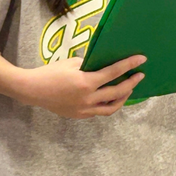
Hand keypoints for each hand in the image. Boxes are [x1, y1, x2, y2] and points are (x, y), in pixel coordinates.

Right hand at [16, 55, 145, 118]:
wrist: (33, 90)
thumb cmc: (52, 72)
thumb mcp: (73, 62)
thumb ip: (90, 64)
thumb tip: (105, 62)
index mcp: (86, 82)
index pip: (114, 72)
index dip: (129, 65)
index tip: (141, 59)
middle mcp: (87, 98)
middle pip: (117, 92)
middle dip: (131, 83)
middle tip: (140, 75)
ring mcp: (83, 109)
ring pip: (111, 108)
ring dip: (123, 98)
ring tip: (129, 88)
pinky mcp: (79, 115)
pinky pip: (99, 111)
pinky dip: (108, 104)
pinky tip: (112, 96)